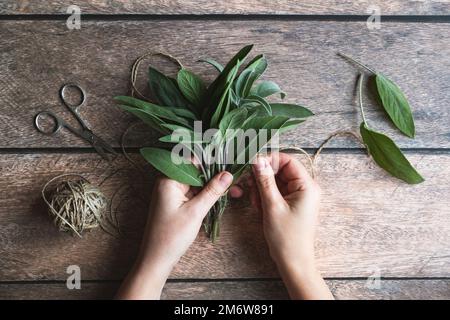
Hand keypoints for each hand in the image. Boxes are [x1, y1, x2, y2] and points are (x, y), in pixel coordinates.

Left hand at [116, 171, 232, 299]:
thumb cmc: (171, 236)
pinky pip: (193, 193)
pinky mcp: (175, 202)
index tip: (231, 165)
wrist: (157, 259)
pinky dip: (206, 196)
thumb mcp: (195, 212)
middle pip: (196, 172)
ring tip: (234, 191)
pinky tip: (220, 198)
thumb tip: (227, 174)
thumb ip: (212, 191)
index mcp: (168, 180)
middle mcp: (168, 182)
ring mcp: (172, 193)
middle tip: (236, 183)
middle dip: (216, 177)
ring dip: (213, 187)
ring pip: (197, 183)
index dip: (213, 163)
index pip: (193, 162)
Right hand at [230, 152, 332, 299]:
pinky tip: (258, 206)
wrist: (293, 262)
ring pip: (275, 182)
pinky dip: (265, 196)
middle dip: (262, 177)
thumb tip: (257, 160)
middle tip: (247, 184)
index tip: (252, 164)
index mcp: (307, 186)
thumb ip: (264, 181)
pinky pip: (276, 192)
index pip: (287, 161)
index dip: (269, 160)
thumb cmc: (286, 237)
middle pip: (280, 171)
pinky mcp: (291, 204)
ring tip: (254, 201)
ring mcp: (298, 197)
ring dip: (261, 188)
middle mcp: (305, 188)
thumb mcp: (272, 206)